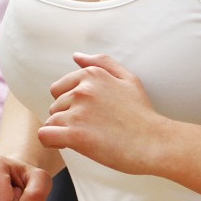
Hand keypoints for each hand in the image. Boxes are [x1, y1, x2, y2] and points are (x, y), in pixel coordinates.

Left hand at [42, 52, 164, 173]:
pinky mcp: (75, 135)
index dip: (70, 104)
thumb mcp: (128, 79)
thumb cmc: (142, 113)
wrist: (154, 143)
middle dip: (67, 117)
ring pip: (51, 121)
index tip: (86, 115)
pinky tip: (66, 145)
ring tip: (85, 139)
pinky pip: (45, 135)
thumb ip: (101, 63)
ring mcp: (78, 112)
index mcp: (92, 75)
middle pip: (55, 105)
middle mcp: (82, 90)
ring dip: (62, 131)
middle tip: (90, 128)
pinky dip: (51, 141)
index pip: (59, 88)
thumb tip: (77, 56)